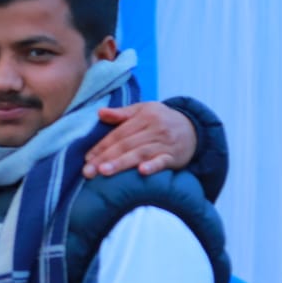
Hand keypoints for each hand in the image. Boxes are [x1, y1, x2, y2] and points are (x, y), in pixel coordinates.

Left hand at [82, 102, 196, 178]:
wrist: (194, 128)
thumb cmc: (162, 119)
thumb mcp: (144, 110)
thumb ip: (122, 113)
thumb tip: (100, 113)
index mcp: (143, 117)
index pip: (118, 134)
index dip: (101, 146)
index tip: (87, 158)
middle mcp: (154, 129)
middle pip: (125, 144)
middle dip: (105, 158)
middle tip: (88, 171)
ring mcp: (164, 143)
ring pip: (139, 153)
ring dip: (121, 163)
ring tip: (104, 172)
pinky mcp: (174, 156)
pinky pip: (163, 161)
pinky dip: (153, 166)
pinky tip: (142, 172)